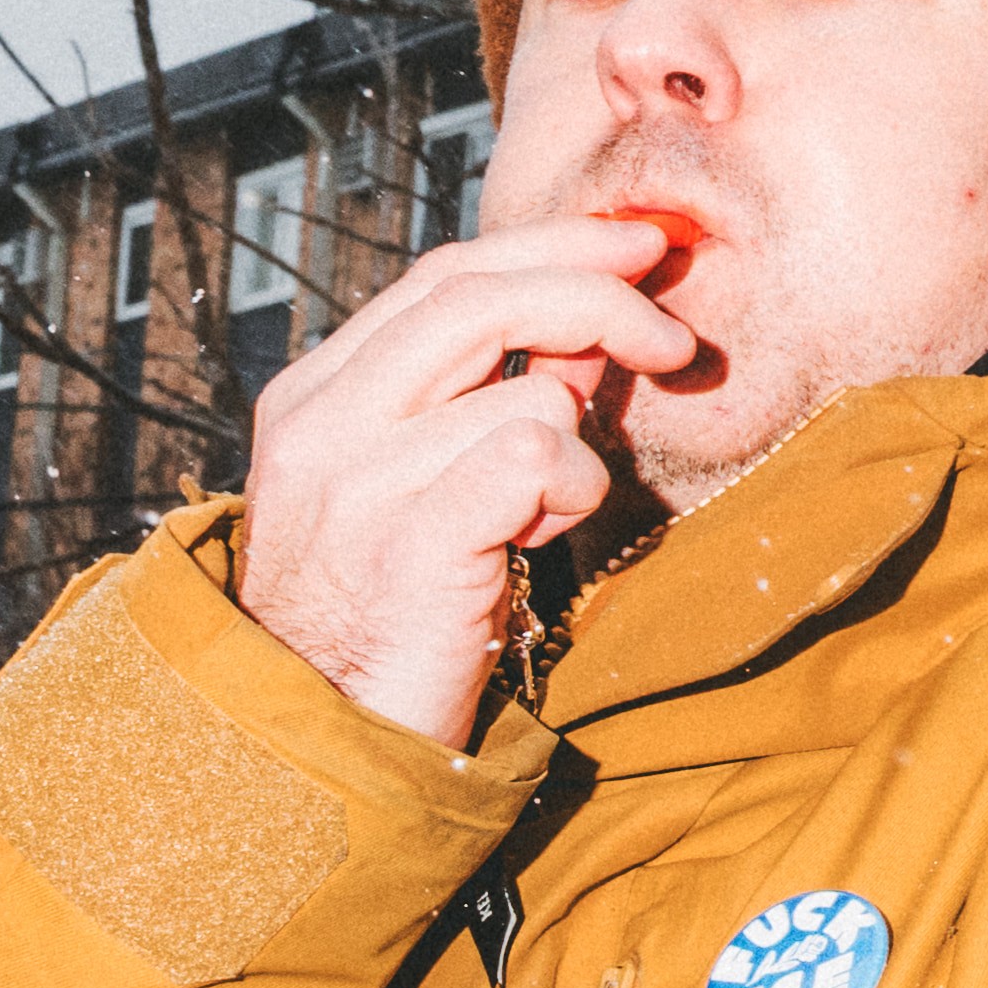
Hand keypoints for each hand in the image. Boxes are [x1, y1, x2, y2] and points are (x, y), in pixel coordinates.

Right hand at [221, 211, 711, 746]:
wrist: (320, 743)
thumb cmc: (389, 618)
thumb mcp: (421, 485)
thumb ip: (484, 395)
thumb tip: (587, 320)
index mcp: (315, 397)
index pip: (445, 276)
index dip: (554, 246)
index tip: (637, 244)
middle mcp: (322, 426)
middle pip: (482, 297)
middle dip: (600, 295)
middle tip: (672, 335)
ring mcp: (356, 484)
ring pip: (526, 390)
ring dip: (574, 448)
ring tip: (541, 513)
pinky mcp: (408, 544)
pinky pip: (533, 456)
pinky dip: (568, 490)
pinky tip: (539, 536)